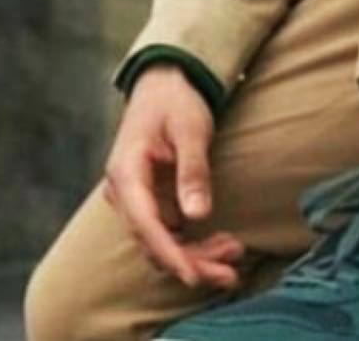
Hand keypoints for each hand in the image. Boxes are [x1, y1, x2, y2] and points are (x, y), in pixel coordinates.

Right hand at [104, 66, 244, 289]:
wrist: (165, 82)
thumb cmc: (176, 101)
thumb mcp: (190, 129)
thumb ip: (193, 171)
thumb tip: (198, 215)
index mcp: (126, 172)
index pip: (144, 223)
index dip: (168, 253)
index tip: (192, 275)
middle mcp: (124, 192)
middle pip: (152, 241)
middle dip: (190, 262)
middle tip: (229, 274)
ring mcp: (136, 199)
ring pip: (161, 242)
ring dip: (195, 255)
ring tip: (234, 257)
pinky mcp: (150, 202)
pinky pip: (168, 232)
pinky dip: (192, 242)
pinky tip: (222, 244)